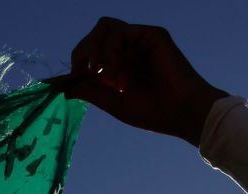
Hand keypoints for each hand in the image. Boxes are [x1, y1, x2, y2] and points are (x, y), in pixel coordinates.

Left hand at [64, 18, 228, 144]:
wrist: (182, 114)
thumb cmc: (154, 113)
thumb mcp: (115, 102)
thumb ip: (92, 91)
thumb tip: (66, 88)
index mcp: (122, 65)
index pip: (92, 51)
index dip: (77, 61)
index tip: (66, 79)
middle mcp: (130, 50)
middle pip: (95, 35)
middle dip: (81, 52)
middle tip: (80, 72)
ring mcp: (141, 41)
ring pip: (104, 26)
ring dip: (94, 48)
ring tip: (100, 71)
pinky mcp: (151, 35)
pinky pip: (119, 30)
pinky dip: (110, 49)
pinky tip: (114, 69)